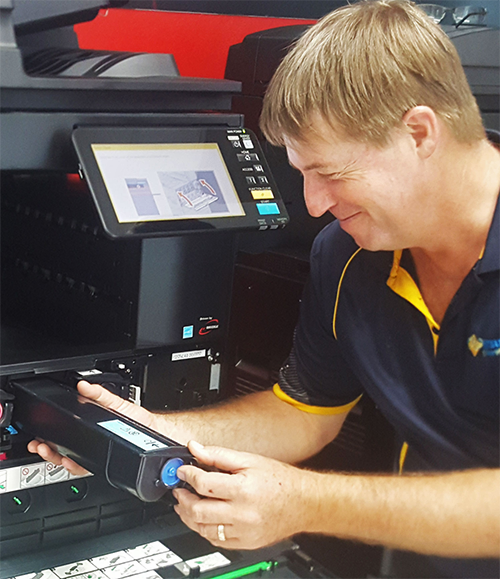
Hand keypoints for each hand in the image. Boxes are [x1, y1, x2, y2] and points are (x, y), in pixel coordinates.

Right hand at [27, 380, 157, 475]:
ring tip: (48, 452)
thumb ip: (100, 395)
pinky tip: (69, 460)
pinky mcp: (104, 464)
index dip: (51, 437)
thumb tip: (84, 385)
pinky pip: (85, 468)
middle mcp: (91, 444)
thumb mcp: (116, 403)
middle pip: (63, 450)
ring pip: (70, 461)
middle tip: (39, 445)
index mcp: (92, 429)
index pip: (67, 435)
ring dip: (56, 458)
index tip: (40, 435)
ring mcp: (97, 456)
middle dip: (48, 449)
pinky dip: (75, 465)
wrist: (155, 432)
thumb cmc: (138, 420)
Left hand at [172, 441, 316, 549]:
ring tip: (186, 505)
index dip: (188, 475)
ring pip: (204, 529)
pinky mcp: (246, 543)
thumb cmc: (280, 481)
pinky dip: (204, 530)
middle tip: (180, 490)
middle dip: (183, 499)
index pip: (204, 484)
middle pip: (199, 511)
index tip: (182, 471)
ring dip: (189, 517)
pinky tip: (203, 519)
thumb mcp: (249, 460)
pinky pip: (216, 541)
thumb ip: (219, 455)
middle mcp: (243, 514)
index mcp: (243, 490)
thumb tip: (196, 448)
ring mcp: (244, 532)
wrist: (304, 503)